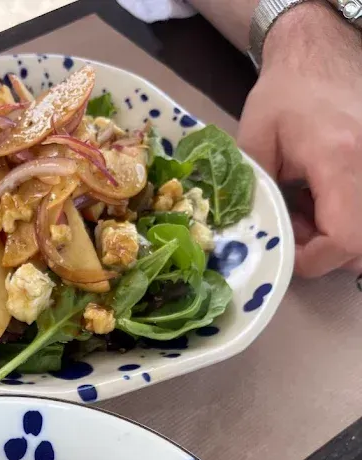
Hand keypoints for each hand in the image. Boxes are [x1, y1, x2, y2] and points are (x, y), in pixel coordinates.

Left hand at [238, 1, 361, 277]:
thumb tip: (256, 239)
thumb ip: (257, 197)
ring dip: (334, 235)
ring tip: (303, 209)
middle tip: (292, 227)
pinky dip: (343, 217)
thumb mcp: (256, 145)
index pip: (342, 238)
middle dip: (323, 250)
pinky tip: (318, 197)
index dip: (313, 259)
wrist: (318, 52)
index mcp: (339, 158)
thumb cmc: (284, 95)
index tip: (285, 251)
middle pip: (359, 244)